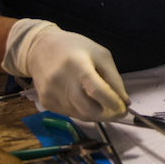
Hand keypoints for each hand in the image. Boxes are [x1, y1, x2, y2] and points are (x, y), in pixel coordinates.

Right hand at [2, 19, 128, 121]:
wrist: (40, 48)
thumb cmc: (75, 48)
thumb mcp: (101, 55)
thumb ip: (114, 78)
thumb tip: (125, 102)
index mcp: (77, 65)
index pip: (96, 90)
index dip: (112, 102)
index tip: (124, 108)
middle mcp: (61, 81)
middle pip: (87, 109)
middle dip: (107, 116)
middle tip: (118, 113)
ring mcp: (50, 94)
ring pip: (79, 115)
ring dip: (95, 115)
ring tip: (103, 106)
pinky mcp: (45, 102)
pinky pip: (69, 113)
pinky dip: (81, 111)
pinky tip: (85, 100)